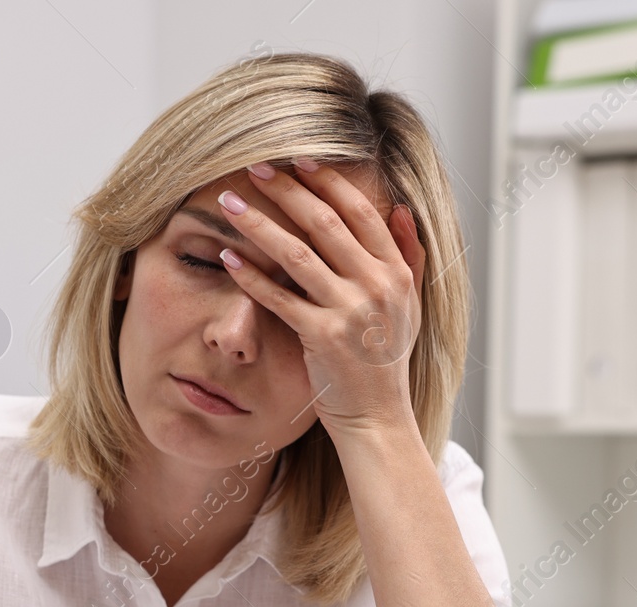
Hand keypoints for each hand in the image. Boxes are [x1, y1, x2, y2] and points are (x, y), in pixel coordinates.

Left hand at [217, 159, 425, 435]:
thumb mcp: (409, 306)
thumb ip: (408, 256)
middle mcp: (376, 287)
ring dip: (259, 224)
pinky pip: (279, 298)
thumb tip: (399, 208)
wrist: (378, 418)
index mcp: (396, 273)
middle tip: (254, 167)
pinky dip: (251, 276)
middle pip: (325, 223)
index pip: (360, 212)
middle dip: (286, 190)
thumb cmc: (386, 362)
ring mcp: (350, 312)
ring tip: (228, 203)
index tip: (299, 159)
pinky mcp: (322, 338)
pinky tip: (227, 257)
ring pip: (297, 254)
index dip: (329, 181)